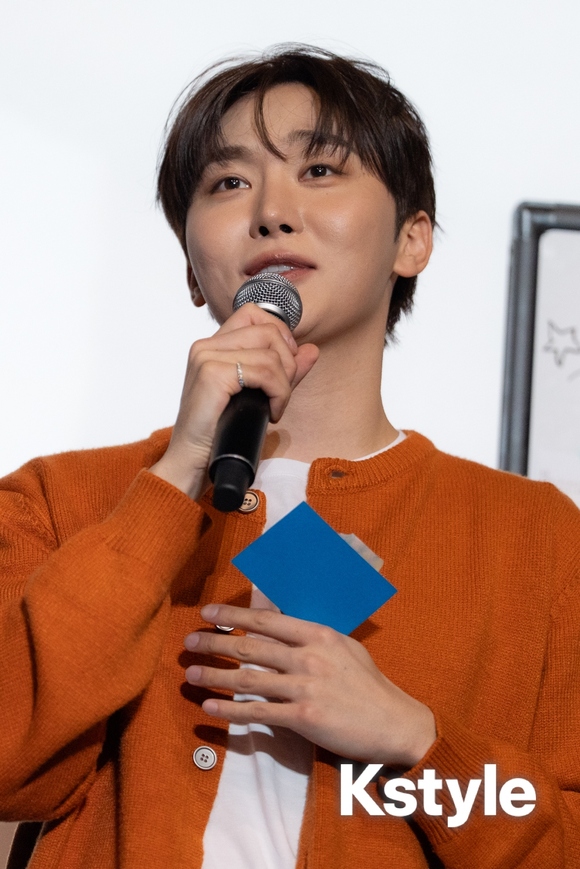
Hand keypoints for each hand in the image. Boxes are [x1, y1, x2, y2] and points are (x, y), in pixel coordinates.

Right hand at [149, 305, 317, 498]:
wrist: (191, 460)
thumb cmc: (219, 431)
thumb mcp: (257, 393)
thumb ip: (283, 370)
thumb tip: (312, 349)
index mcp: (212, 346)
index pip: (253, 313)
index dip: (279, 333)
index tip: (285, 366)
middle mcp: (206, 346)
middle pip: (268, 330)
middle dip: (288, 362)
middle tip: (282, 393)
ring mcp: (207, 357)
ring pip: (271, 354)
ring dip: (285, 384)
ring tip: (275, 407)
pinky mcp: (213, 374)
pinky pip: (266, 372)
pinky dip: (279, 394)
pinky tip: (272, 413)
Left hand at [184, 604, 435, 767]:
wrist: (394, 722)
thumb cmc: (368, 684)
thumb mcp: (343, 647)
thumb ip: (311, 637)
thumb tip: (278, 626)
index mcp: (318, 634)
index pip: (266, 620)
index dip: (233, 615)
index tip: (208, 612)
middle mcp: (308, 657)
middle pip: (250, 646)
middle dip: (215, 642)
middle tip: (189, 641)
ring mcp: (304, 688)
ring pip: (248, 679)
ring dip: (215, 675)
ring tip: (191, 673)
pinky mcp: (302, 719)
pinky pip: (258, 713)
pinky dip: (230, 711)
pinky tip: (210, 707)